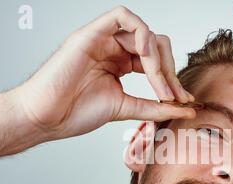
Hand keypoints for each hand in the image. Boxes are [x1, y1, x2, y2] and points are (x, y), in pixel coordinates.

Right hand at [16, 6, 195, 140]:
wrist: (46, 117)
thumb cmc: (75, 112)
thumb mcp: (126, 108)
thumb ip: (155, 107)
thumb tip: (186, 110)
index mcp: (120, 64)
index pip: (155, 62)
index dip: (172, 79)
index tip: (182, 101)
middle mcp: (113, 49)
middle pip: (155, 45)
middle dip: (169, 70)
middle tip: (173, 94)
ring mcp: (102, 40)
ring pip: (144, 33)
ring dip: (158, 59)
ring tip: (160, 84)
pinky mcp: (91, 33)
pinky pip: (122, 16)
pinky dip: (141, 33)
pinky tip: (147, 56)